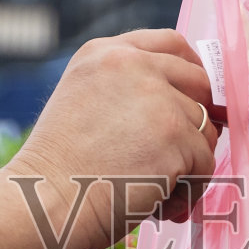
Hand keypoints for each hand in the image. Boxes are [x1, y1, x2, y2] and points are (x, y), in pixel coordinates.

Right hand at [6, 30, 219, 248]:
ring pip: (205, 129)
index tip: (196, 97)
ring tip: (157, 192)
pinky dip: (189, 191)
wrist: (43, 203)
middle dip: (199, 120)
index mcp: (105, 53)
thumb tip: (184, 105)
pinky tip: (160, 204)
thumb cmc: (57, 172)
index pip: (170, 43)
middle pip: (199, 82)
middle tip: (185, 155)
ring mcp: (157, 97)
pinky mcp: (175, 135)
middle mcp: (132, 64)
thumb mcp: (81, 102)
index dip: (192, 71)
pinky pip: (205, 164)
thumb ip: (125, 91)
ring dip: (189, 165)